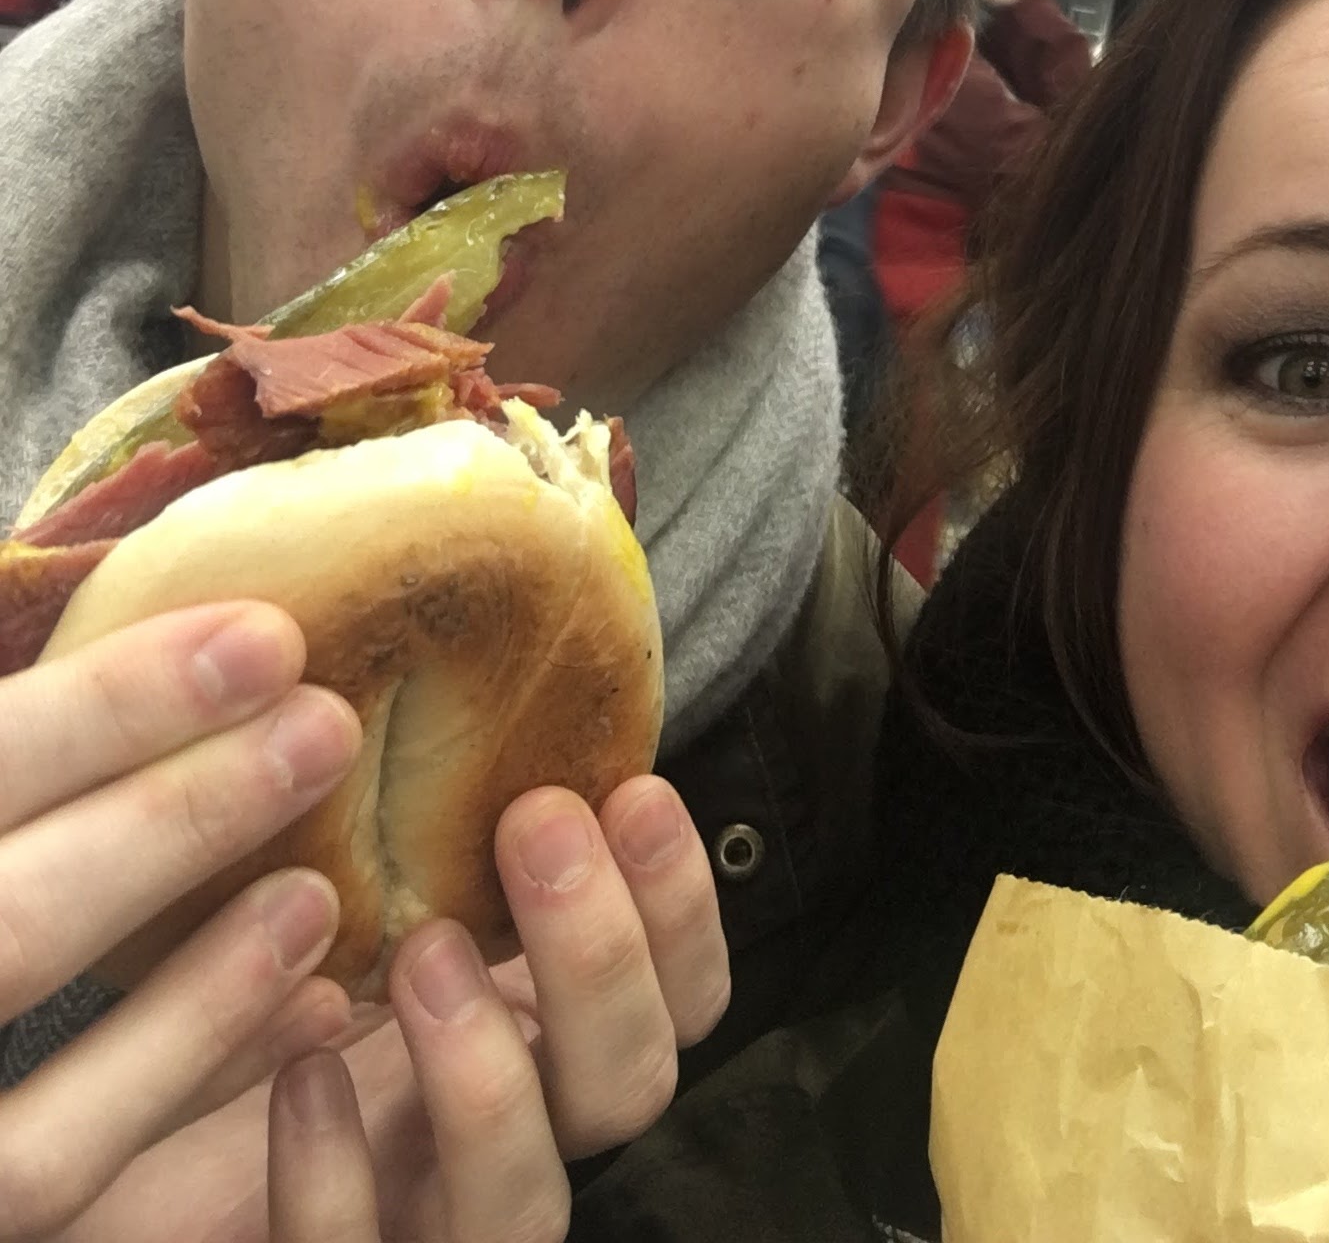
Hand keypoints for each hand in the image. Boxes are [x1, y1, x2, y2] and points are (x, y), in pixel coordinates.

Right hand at [0, 603, 362, 1238]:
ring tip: (322, 895)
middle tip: (327, 726)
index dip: (109, 708)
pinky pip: (63, 1177)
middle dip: (170, 826)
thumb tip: (198, 639)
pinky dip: (190, 1085)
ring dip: (197, 1004)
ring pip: (35, 1127)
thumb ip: (35, 749)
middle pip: (8, 929)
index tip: (267, 638)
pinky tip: (312, 1003)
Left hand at [76, 774, 729, 1242]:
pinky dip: (336, 1175)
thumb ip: (437, 820)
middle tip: (534, 824)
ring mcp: (433, 1217)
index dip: (681, 905)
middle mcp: (522, 1132)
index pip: (684, 996)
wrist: (135, 1136)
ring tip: (422, 949)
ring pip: (527, 1204)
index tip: (631, 790)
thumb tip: (447, 651)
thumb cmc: (269, 979)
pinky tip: (298, 1071)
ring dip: (490, 1069)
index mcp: (554, 1036)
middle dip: (602, 953)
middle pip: (632, 1086)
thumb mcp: (372, 883)